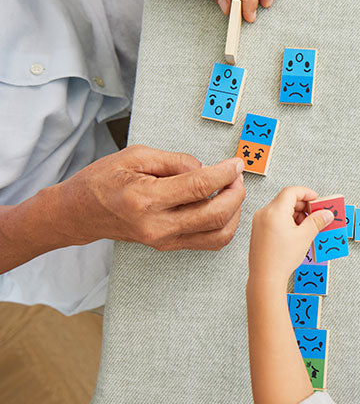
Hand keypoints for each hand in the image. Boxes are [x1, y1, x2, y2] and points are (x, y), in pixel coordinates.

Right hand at [54, 144, 245, 249]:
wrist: (79, 213)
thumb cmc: (103, 181)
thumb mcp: (135, 156)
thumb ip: (175, 161)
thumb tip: (207, 168)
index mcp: (146, 199)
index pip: (199, 187)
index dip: (225, 174)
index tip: (236, 163)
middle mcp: (158, 225)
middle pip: (216, 214)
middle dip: (236, 192)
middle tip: (237, 176)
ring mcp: (164, 241)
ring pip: (219, 235)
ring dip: (234, 212)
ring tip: (231, 191)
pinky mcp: (169, 247)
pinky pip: (209, 242)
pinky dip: (224, 225)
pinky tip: (222, 207)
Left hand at [248, 187, 331, 287]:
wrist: (265, 278)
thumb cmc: (281, 259)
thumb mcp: (305, 237)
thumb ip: (317, 221)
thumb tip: (326, 214)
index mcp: (275, 211)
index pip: (291, 192)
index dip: (306, 193)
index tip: (317, 199)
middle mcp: (264, 214)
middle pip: (286, 200)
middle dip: (303, 206)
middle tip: (316, 214)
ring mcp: (259, 222)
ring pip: (281, 210)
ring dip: (296, 214)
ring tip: (308, 227)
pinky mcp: (258, 231)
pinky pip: (275, 219)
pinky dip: (287, 221)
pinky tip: (297, 233)